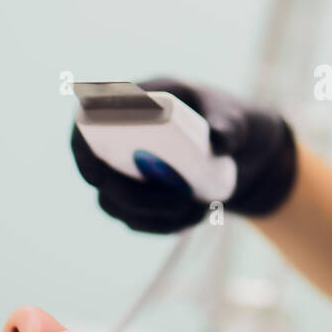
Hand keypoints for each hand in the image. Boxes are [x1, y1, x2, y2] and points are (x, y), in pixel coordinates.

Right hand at [70, 77, 296, 233]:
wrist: (248, 154)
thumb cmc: (233, 121)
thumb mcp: (236, 117)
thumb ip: (229, 125)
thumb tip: (218, 142)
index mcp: (133, 105)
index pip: (87, 125)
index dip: (83, 152)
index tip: (99, 175)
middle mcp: (122, 140)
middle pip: (100, 177)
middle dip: (133, 198)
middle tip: (179, 200)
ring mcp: (130, 172)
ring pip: (117, 205)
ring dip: (152, 216)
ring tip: (198, 209)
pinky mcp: (143, 199)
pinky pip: (139, 221)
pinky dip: (165, 226)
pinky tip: (196, 217)